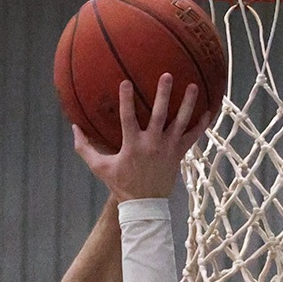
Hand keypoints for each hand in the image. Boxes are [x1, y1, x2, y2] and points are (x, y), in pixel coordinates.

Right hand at [71, 74, 211, 201]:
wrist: (144, 205)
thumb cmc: (121, 184)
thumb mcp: (100, 168)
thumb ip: (85, 148)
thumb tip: (73, 128)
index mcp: (133, 145)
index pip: (128, 118)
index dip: (126, 100)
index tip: (126, 82)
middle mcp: (153, 144)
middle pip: (160, 115)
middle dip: (164, 94)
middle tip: (167, 75)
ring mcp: (168, 149)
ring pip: (181, 123)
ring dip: (188, 104)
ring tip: (193, 86)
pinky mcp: (179, 155)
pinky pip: (193, 137)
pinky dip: (201, 125)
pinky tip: (209, 111)